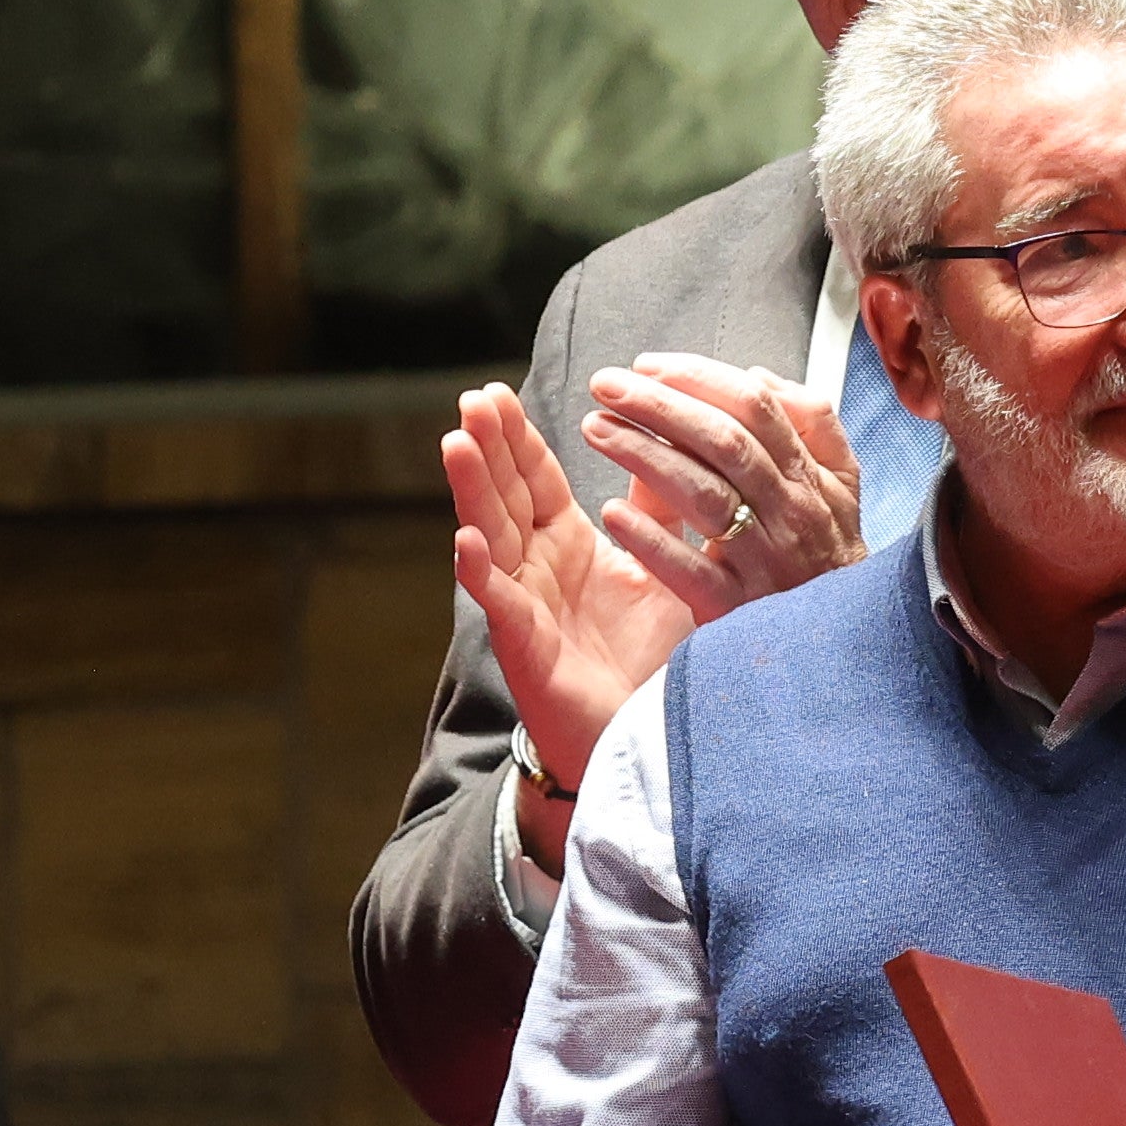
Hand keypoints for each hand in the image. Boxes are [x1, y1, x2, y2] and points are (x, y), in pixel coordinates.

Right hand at [446, 386, 694, 809]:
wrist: (645, 733)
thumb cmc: (648, 655)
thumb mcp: (659, 568)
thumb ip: (657, 510)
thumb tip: (668, 443)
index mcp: (567, 544)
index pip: (536, 479)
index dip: (516, 438)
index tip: (494, 392)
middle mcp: (537, 567)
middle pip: (506, 496)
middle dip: (488, 447)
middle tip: (472, 398)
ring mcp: (524, 603)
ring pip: (491, 536)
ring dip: (473, 492)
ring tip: (456, 444)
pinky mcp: (525, 646)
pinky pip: (500, 603)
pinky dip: (481, 571)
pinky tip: (465, 540)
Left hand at [581, 356, 867, 620]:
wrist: (849, 647)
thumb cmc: (833, 558)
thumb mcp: (844, 486)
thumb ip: (813, 425)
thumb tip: (759, 374)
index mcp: (810, 477)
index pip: (756, 407)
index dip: (698, 378)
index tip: (648, 365)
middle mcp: (790, 512)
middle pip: (725, 441)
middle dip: (660, 405)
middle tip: (607, 384)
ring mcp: (765, 561)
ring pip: (704, 494)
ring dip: (644, 455)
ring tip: (596, 428)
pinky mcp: (738, 609)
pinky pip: (691, 572)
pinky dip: (651, 542)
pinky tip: (612, 515)